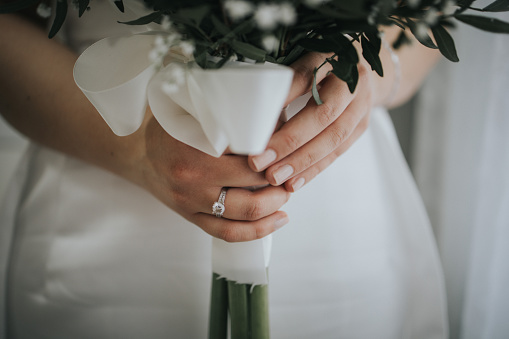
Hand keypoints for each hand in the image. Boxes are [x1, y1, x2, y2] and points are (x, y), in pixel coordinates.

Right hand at [132, 111, 290, 241]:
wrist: (139, 155)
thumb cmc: (170, 129)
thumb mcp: (194, 111)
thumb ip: (228, 114)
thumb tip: (275, 113)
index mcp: (195, 144)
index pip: (248, 148)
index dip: (275, 148)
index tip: (290, 144)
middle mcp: (192, 175)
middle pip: (252, 181)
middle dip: (279, 176)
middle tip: (292, 169)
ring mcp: (191, 201)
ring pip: (244, 212)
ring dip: (274, 204)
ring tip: (286, 194)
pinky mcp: (192, 218)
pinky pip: (228, 232)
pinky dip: (258, 231)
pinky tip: (277, 221)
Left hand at [248, 52, 374, 191]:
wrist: (360, 68)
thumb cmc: (321, 62)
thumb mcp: (303, 57)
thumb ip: (284, 77)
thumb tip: (249, 105)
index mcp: (336, 55)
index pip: (307, 78)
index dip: (282, 99)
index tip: (255, 122)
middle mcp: (355, 81)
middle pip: (323, 115)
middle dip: (289, 141)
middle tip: (258, 161)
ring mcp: (362, 106)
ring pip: (333, 139)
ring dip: (301, 162)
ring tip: (274, 177)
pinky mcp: (361, 128)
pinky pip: (337, 153)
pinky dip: (314, 170)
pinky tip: (293, 183)